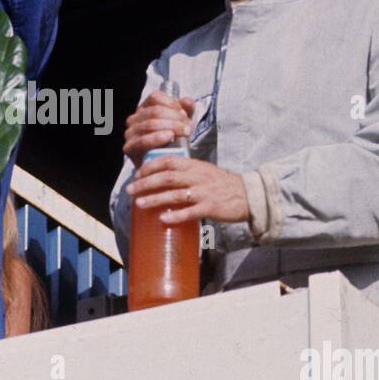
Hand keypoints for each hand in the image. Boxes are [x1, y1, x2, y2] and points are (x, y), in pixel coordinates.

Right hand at [123, 90, 194, 166]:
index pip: (155, 97)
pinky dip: (157, 138)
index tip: (185, 114)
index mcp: (145, 109)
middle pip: (154, 111)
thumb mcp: (183, 123)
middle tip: (189, 126)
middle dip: (174, 118)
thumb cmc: (174, 142)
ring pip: (150, 124)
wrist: (166, 166)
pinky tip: (170, 137)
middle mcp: (134, 119)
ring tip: (185, 133)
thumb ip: (187, 110)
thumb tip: (187, 101)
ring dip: (170, 127)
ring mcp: (130, 133)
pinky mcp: (129, 148)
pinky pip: (142, 140)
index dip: (172, 103)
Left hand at [126, 157, 248, 224]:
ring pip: (175, 194)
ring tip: (139, 204)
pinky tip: (163, 219)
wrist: (248, 195)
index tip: (137, 173)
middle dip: (145, 183)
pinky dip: (176, 215)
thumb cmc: (223, 184)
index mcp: (195, 165)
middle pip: (167, 177)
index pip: (168, 161)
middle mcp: (197, 177)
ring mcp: (204, 192)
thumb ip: (186, 171)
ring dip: (155, 199)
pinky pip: (190, 212)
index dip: (150, 166)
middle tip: (130, 190)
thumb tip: (163, 175)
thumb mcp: (204, 170)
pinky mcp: (210, 208)